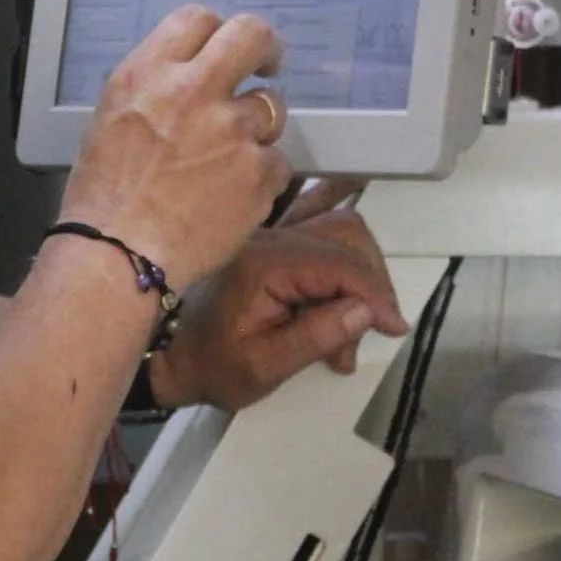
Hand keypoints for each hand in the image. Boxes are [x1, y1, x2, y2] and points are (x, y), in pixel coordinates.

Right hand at [59, 5, 292, 293]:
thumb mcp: (111, 121)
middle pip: (251, 35)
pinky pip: (277, 163)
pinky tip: (231, 200)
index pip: (198, 19)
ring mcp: (232, 131)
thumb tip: (186, 79)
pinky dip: (260, 180)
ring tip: (227, 165)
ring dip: (256, 130)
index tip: (228, 51)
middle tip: (266, 64)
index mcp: (149, 74)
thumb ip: (154, 90)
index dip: (218, 33)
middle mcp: (194, 91)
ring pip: (271, 108)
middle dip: (265, 47)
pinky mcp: (258, 173)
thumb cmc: (104, 200)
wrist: (117, 256)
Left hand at [149, 182, 407, 412]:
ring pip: (336, 221)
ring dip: (360, 262)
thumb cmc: (211, 367)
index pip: (340, 265)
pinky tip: (357, 193)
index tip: (393, 327)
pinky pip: (312, 207)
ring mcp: (269, 232)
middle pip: (345, 234)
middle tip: (370, 329)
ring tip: (355, 313)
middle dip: (370, 281)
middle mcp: (269, 237)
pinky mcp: (270, 237)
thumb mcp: (263, 367)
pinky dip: (338, 210)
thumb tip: (366, 310)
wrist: (167, 358)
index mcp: (265, 265)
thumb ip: (317, 336)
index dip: (376, 295)